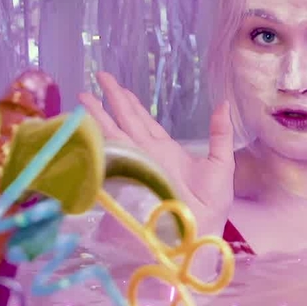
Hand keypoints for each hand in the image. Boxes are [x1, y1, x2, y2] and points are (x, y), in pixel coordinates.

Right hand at [79, 72, 234, 230]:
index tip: (118, 86)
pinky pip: (113, 156)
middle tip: (98, 76)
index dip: (131, 103)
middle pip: (125, 120)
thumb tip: (224, 103)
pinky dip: (99, 142)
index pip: (144, 121)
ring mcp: (138, 164)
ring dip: (98, 115)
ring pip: (115, 133)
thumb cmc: (213, 203)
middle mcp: (147, 154)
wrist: (204, 229)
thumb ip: (219, 134)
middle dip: (111, 99)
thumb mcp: (221, 162)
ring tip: (83, 95)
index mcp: (165, 149)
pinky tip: (85, 129)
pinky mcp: (133, 176)